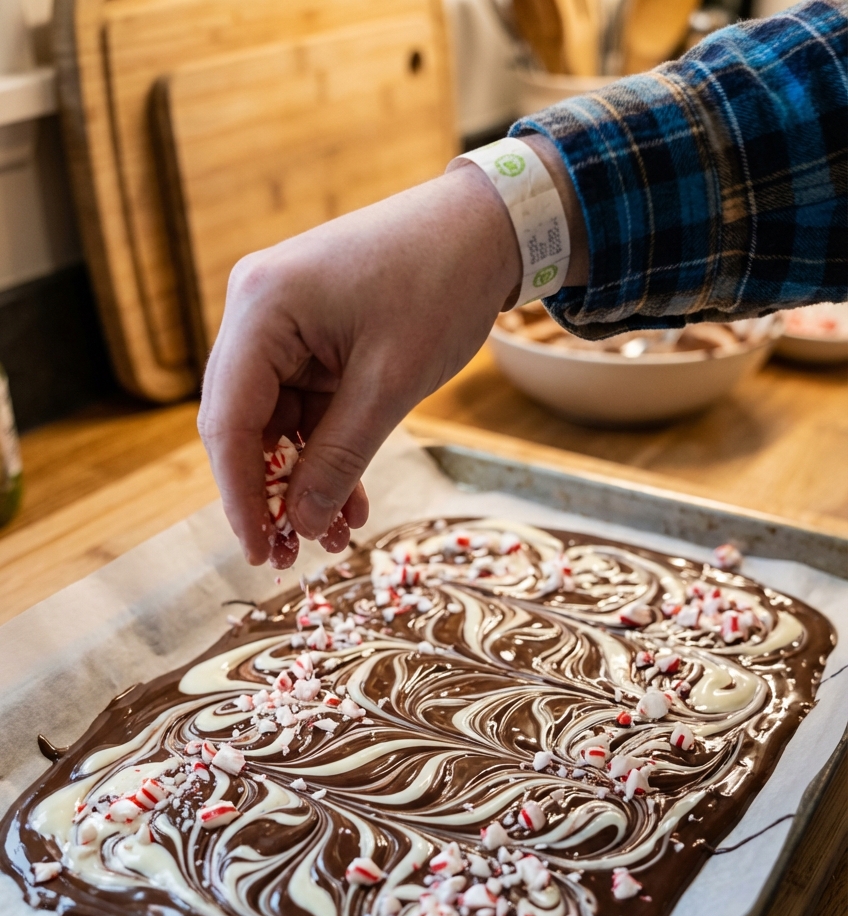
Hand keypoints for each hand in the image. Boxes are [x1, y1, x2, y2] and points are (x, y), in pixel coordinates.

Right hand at [197, 135, 585, 566]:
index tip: (257, 551)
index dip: (239, 495)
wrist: (484, 228)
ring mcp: (280, 324)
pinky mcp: (309, 338)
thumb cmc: (440, 287)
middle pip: (242, 425)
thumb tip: (301, 523)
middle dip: (268, 494)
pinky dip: (324, 453)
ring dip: (301, 481)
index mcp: (261, 309)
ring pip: (275, 425)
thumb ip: (340, 457)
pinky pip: (304, 410)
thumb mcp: (390, 385)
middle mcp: (256, 312)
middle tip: (288, 556)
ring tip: (331, 537)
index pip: (228, 420)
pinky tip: (349, 502)